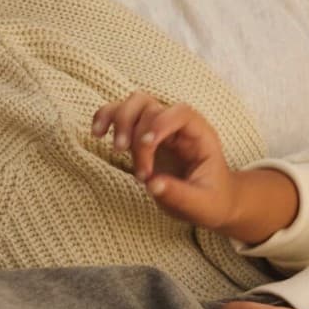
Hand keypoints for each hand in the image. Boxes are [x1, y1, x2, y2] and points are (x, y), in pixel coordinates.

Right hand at [93, 91, 235, 221]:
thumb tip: (153, 185)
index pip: (180, 112)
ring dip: (118, 121)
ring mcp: (158, 128)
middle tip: (130, 160)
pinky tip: (97, 133)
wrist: (211, 202)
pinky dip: (105, 118)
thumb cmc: (211, 201)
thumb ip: (180, 194)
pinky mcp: (141, 137)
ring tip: (116, 149)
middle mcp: (177, 126)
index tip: (146, 144)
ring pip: (133, 104)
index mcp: (199, 135)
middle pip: (149, 105)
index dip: (160, 122)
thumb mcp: (202, 204)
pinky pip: (120, 117)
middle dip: (134, 130)